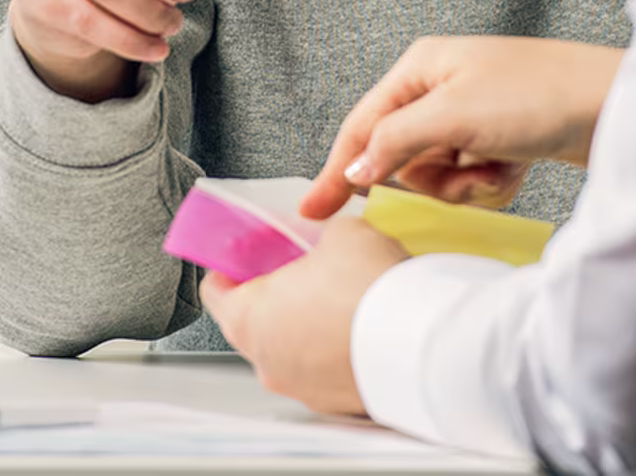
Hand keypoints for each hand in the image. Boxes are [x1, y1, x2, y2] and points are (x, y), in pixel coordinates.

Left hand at [201, 219, 407, 414]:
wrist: (420, 341)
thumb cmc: (370, 288)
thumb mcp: (342, 232)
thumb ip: (318, 236)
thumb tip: (324, 240)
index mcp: (250, 317)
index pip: (215, 290)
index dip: (232, 261)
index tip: (248, 249)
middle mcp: (266, 361)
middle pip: (252, 320)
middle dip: (274, 290)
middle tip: (303, 264)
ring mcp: (300, 387)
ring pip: (289, 347)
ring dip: (306, 322)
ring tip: (341, 294)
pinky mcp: (333, 402)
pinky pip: (321, 368)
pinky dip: (333, 348)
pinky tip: (360, 324)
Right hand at [300, 36, 623, 220]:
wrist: (613, 106)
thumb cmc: (538, 95)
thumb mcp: (455, 116)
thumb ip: (396, 141)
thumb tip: (356, 168)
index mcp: (421, 66)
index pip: (362, 125)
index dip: (337, 170)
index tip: (311, 213)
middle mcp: (441, 86)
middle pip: (402, 159)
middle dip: (434, 177)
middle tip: (467, 168)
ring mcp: (471, 113)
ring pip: (438, 176)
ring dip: (468, 184)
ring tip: (500, 165)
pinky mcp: (499, 138)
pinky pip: (473, 181)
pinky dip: (493, 184)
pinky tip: (519, 166)